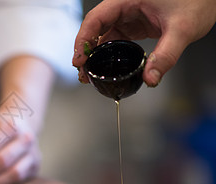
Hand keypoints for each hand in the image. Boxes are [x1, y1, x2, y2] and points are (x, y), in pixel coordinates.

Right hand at [72, 0, 215, 86]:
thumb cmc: (198, 0)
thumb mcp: (182, 29)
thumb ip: (166, 55)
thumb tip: (150, 79)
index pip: (96, 19)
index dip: (84, 40)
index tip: (80, 60)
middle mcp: (124, 5)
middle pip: (95, 28)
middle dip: (86, 51)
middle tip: (84, 73)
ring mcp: (128, 14)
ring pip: (103, 34)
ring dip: (96, 54)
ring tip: (91, 73)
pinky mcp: (134, 23)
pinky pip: (115, 38)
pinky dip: (109, 53)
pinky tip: (107, 66)